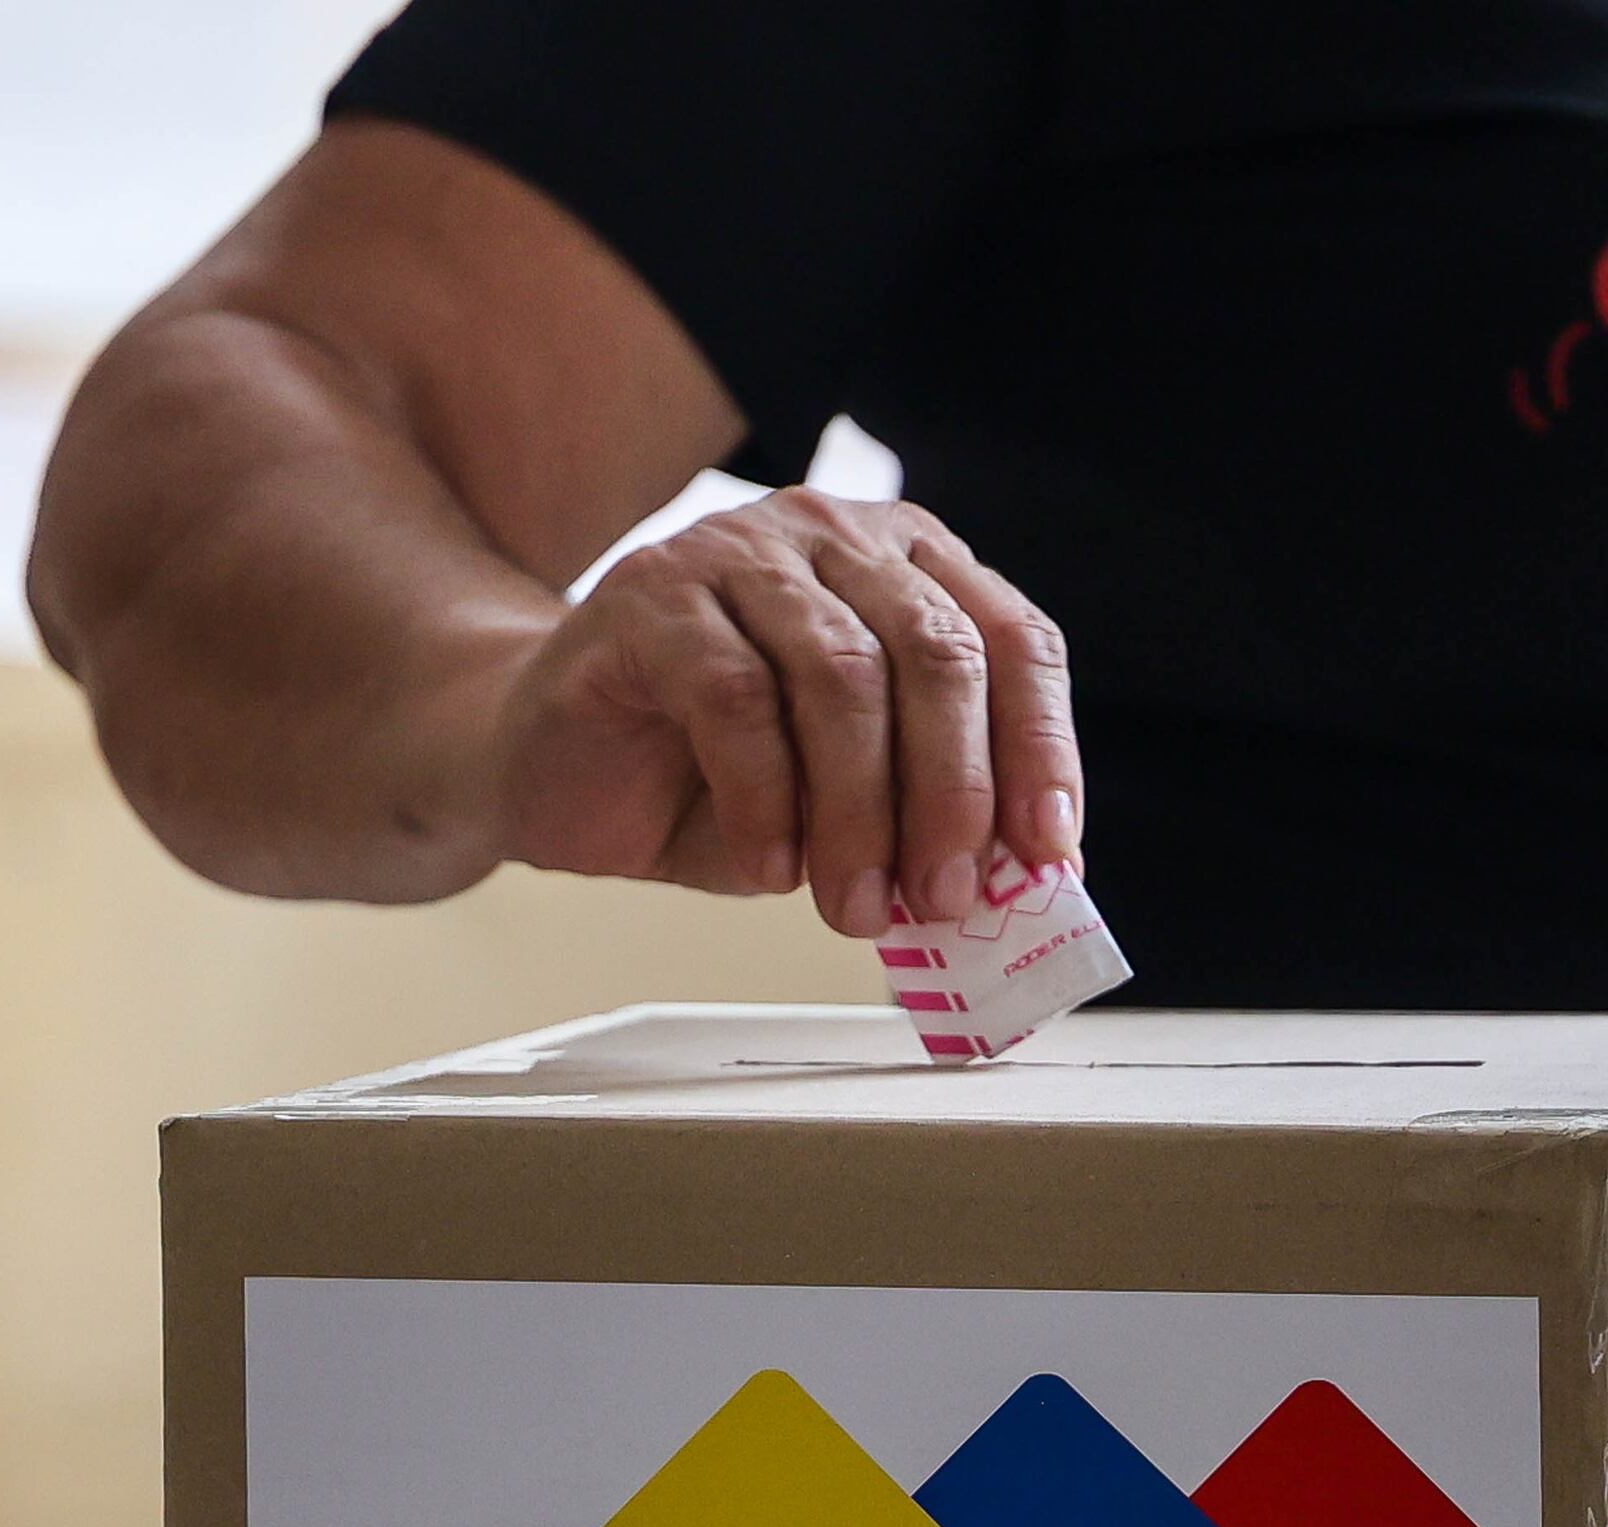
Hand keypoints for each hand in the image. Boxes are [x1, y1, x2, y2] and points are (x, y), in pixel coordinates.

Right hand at [487, 487, 1080, 937]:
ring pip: (842, 676)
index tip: (1050, 856)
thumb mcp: (851, 805)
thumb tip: (1029, 882)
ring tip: (855, 907)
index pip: (1013, 642)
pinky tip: (772, 865)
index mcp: (909, 567)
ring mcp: (738, 551)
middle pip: (936, 653)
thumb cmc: (717, 782)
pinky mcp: (651, 595)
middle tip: (945, 899)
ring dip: (861, 814)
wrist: (557, 767)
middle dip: (953, 794)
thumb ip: (932, 818)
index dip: (1039, 751)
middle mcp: (832, 538)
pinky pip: (735, 697)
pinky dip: (766, 801)